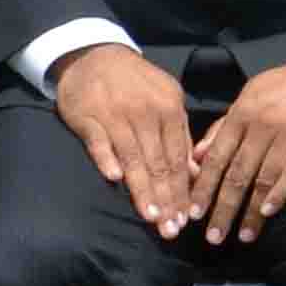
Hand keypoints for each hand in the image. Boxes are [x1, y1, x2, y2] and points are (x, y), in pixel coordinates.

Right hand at [52, 41, 204, 237]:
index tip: (186, 220)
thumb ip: (180, 137)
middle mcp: (146, 113)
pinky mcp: (88, 116)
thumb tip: (197, 175)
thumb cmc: (136, 85)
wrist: (96, 55)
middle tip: (170, 230)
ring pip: (133, 156)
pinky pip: (99, 140)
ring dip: (142, 187)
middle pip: (158, 162)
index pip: (178, 158)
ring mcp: (116, 114)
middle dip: (166, 199)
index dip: (182, 191)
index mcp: (169, 109)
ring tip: (150, 216)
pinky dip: (107, 158)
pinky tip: (114, 179)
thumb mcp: (167, 100)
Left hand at [188, 59, 285, 244]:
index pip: (217, 156)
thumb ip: (224, 126)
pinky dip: (279, 194)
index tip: (194, 212)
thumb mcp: (250, 95)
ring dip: (251, 211)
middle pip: (238, 174)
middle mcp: (262, 126)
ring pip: (263, 179)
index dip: (205, 187)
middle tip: (213, 237)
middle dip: (223, 208)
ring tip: (243, 235)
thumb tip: (197, 155)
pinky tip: (268, 213)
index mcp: (242, 113)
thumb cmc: (285, 86)